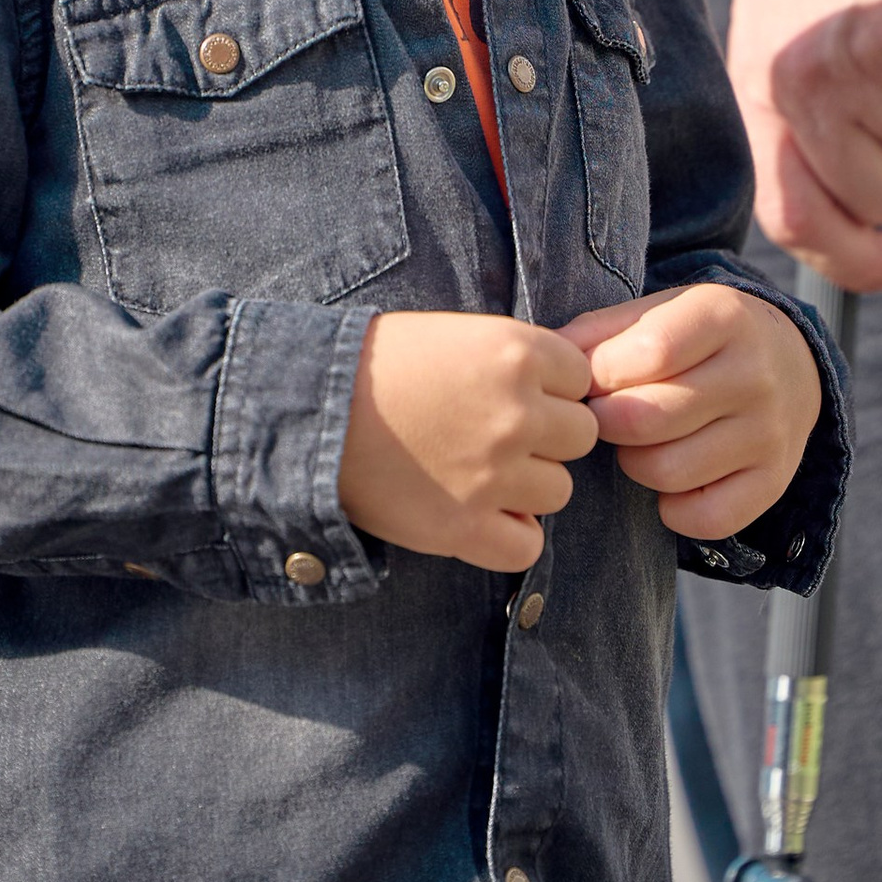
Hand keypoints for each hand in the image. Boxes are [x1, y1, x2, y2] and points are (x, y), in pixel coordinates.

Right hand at [338, 312, 597, 571]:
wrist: (302, 413)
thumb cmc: (368, 365)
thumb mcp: (448, 335)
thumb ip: (507, 358)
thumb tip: (554, 391)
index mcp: (515, 352)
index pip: (579, 378)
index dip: (548, 388)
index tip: (510, 394)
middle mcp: (516, 412)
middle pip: (579, 435)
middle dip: (545, 437)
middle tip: (494, 436)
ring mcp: (494, 474)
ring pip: (559, 490)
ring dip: (527, 486)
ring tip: (476, 473)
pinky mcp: (464, 526)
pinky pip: (526, 546)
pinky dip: (509, 536)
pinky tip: (478, 515)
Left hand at [561, 283, 823, 541]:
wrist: (791, 363)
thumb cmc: (699, 338)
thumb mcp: (657, 313)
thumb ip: (599, 333)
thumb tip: (550, 365)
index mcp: (724, 316)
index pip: (649, 354)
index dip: (600, 374)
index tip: (591, 381)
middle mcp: (755, 374)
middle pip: (650, 420)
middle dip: (607, 423)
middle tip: (604, 417)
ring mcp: (769, 432)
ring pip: (668, 472)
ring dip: (634, 464)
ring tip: (638, 444)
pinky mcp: (774, 481)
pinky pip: (705, 518)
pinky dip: (673, 509)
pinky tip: (671, 481)